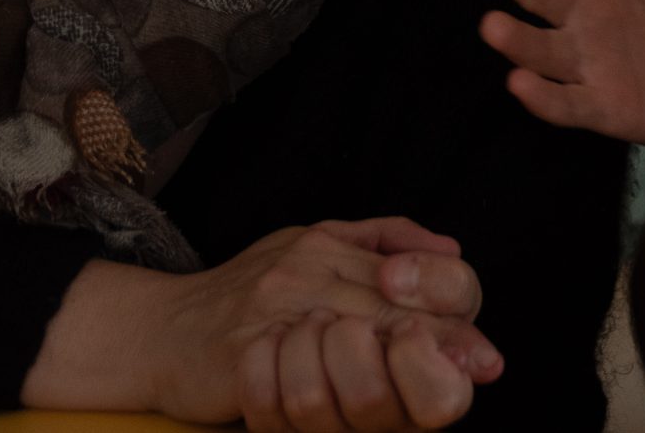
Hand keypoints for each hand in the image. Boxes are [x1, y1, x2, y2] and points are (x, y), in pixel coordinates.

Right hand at [139, 218, 497, 425]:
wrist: (159, 329)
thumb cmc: (244, 293)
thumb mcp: (312, 243)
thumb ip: (381, 237)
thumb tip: (450, 249)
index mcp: (326, 243)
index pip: (404, 270)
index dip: (450, 304)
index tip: (485, 345)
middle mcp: (303, 268)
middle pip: (389, 304)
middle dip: (441, 341)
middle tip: (482, 368)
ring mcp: (274, 307)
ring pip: (354, 336)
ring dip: (400, 368)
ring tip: (436, 389)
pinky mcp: (246, 348)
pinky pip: (304, 372)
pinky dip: (344, 391)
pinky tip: (366, 408)